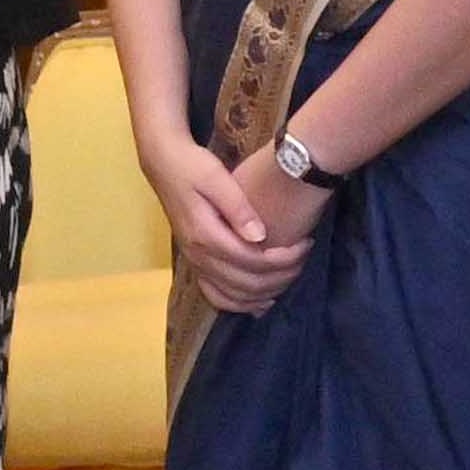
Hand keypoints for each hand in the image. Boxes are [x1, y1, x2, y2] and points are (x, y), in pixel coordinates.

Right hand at [171, 150, 320, 317]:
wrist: (164, 165)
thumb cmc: (192, 166)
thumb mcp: (216, 177)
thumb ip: (238, 207)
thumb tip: (260, 236)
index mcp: (205, 235)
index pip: (252, 261)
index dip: (283, 260)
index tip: (305, 245)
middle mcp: (198, 256)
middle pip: (246, 283)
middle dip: (281, 276)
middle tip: (304, 258)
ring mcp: (195, 262)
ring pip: (233, 297)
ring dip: (265, 293)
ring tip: (291, 276)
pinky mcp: (195, 263)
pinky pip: (217, 296)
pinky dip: (241, 303)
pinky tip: (262, 300)